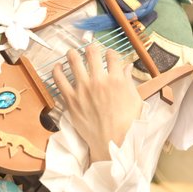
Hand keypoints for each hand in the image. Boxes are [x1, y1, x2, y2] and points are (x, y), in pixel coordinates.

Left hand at [52, 44, 142, 162]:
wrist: (112, 143)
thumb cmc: (127, 124)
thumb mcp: (135, 100)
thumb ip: (128, 81)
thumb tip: (126, 66)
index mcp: (116, 80)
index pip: (112, 55)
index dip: (111, 53)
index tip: (109, 55)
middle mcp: (99, 81)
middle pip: (92, 53)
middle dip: (91, 48)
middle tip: (90, 50)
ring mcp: (83, 89)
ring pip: (74, 60)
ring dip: (73, 54)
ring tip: (72, 53)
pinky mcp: (70, 99)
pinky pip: (59, 79)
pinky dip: (57, 70)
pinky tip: (58, 66)